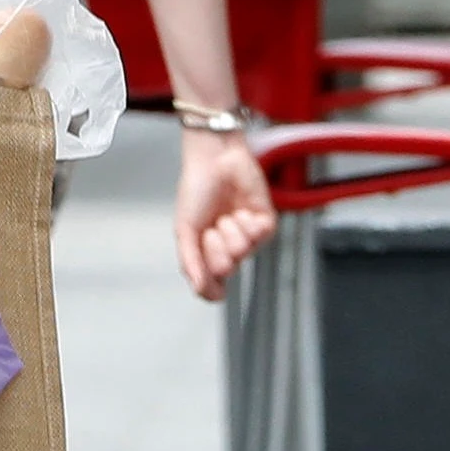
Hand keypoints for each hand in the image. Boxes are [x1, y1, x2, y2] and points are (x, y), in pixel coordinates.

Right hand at [175, 129, 275, 300]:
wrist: (215, 161)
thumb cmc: (197, 190)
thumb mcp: (184, 229)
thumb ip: (190, 262)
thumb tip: (199, 289)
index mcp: (208, 254)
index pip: (213, 286)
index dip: (207, 278)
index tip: (201, 263)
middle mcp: (230, 249)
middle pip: (227, 270)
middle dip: (214, 247)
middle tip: (210, 229)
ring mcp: (249, 238)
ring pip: (244, 251)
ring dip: (230, 230)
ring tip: (225, 214)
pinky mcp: (265, 224)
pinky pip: (260, 235)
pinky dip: (247, 222)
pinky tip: (241, 210)